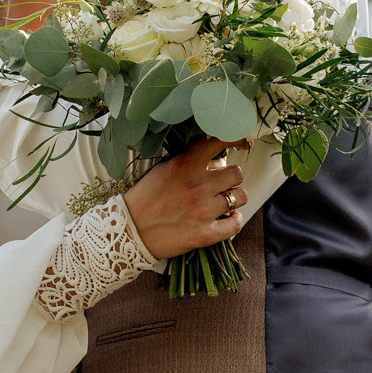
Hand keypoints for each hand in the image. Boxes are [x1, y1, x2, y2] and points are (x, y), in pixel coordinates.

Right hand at [125, 139, 248, 258]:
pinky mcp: (204, 234)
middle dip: (231, 178)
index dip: (238, 138)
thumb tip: (213, 152)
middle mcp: (197, 186)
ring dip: (234, 198)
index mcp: (185, 165)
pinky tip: (227, 218)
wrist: (128, 231)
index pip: (221, 142)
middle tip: (221, 184)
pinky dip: (234, 221)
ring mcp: (202, 211)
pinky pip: (236, 224)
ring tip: (223, 202)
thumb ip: (188, 159)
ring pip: (241, 197)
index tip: (243, 142)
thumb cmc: (144, 199)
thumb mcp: (162, 169)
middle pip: (237, 173)